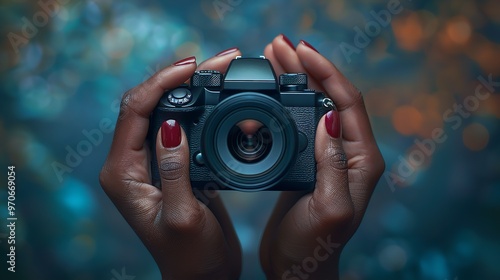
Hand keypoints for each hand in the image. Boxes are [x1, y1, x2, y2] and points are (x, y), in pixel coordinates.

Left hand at [99, 49, 242, 279]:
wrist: (203, 275)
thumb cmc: (190, 256)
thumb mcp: (184, 215)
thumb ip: (175, 169)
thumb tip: (172, 123)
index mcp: (122, 174)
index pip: (134, 110)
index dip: (161, 82)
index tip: (193, 66)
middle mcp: (130, 164)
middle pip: (146, 103)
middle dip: (178, 77)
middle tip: (216, 61)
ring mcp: (151, 163)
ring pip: (163, 110)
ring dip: (188, 88)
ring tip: (217, 71)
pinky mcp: (171, 165)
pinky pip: (179, 125)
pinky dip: (197, 106)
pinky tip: (215, 96)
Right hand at [259, 35, 384, 278]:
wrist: (297, 268)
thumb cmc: (315, 246)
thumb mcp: (328, 207)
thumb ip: (332, 163)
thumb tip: (328, 117)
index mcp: (362, 159)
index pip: (347, 102)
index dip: (325, 72)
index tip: (300, 51)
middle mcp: (349, 153)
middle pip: (329, 96)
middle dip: (305, 68)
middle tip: (278, 45)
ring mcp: (328, 155)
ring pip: (313, 105)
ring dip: (294, 79)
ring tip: (271, 57)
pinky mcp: (307, 161)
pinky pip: (299, 122)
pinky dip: (283, 101)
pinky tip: (269, 93)